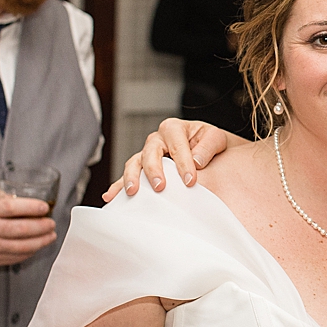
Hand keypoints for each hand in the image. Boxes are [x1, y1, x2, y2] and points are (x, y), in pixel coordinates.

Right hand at [0, 194, 55, 271]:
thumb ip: (1, 200)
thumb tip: (23, 199)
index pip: (12, 208)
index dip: (31, 207)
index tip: (44, 207)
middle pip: (22, 229)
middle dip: (42, 226)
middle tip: (51, 223)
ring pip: (23, 246)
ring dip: (41, 241)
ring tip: (50, 236)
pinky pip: (16, 257)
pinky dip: (30, 252)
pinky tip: (36, 246)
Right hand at [101, 118, 238, 200]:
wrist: (209, 151)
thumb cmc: (210, 144)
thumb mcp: (216, 138)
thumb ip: (208, 146)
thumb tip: (196, 161)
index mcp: (174, 128)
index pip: (176, 145)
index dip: (183, 163)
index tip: (190, 181)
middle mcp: (157, 140)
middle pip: (150, 153)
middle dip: (154, 170)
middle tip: (161, 187)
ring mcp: (147, 154)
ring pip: (135, 163)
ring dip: (132, 177)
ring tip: (133, 192)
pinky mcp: (142, 169)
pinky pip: (128, 176)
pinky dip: (117, 186)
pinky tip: (110, 197)